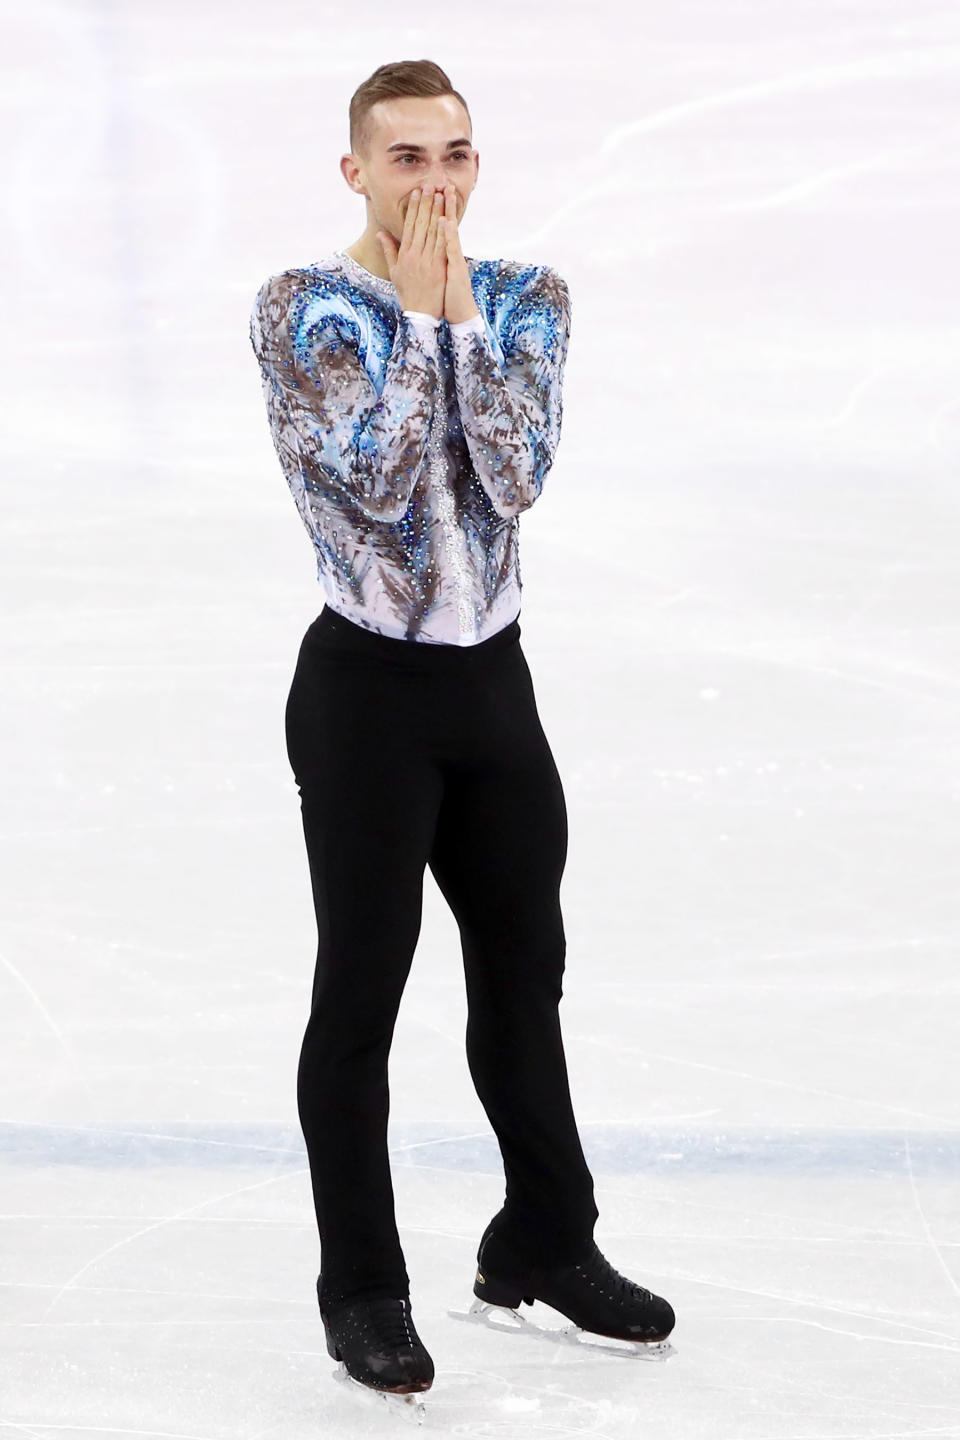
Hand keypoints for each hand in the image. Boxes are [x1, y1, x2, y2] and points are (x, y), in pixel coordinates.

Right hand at [377, 184, 445, 317]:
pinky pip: (441, 246)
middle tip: (430, 185)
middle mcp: (415, 255)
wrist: (419, 313)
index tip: (416, 192)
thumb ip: (388, 251)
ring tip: (440, 194)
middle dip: (426, 203)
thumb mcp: (394, 272)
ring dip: (436, 212)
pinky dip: (444, 232)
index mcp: (404, 254)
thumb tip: (380, 234)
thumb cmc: (408, 293)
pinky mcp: (438, 268)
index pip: (409, 225)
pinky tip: (447, 218)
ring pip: (432, 232)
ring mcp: (427, 261)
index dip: (413, 207)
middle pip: (421, 224)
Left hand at [441, 184, 480, 324]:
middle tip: (441, 182)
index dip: (435, 209)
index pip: (438, 227)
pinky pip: (451, 249)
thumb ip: (429, 260)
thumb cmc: (446, 297)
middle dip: (443, 203)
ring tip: (446, 193)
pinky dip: (449, 235)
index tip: (430, 192)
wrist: (459, 313)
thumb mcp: (436, 276)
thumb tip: (424, 250)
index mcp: (443, 253)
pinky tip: (446, 221)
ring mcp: (454, 259)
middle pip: (446, 223)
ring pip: (450, 231)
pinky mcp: (456, 267)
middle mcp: (450, 252)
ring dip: (449, 211)